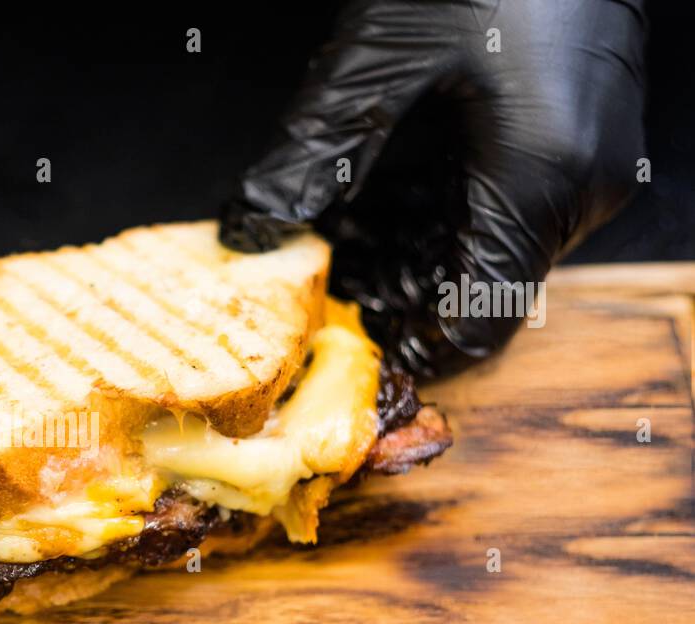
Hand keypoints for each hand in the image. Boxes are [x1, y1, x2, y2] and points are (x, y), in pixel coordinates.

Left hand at [220, 0, 646, 377]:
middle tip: (325, 278)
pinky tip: (381, 192)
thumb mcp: (382, 55)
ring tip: (340, 232)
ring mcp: (587, 160)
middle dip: (397, 288)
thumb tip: (253, 220)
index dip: (417, 350)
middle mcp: (578, 184)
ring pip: (488, 246)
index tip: (359, 348)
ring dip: (413, 249)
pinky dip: (442, 209)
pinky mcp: (578, 136)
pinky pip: (508, 204)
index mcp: (541, 177)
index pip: (482, 319)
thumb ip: (315, 147)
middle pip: (478, 284)